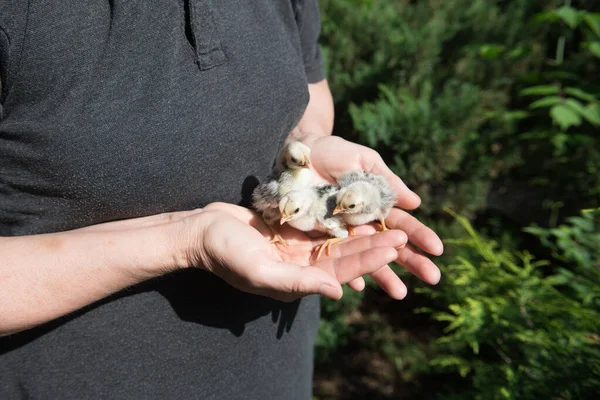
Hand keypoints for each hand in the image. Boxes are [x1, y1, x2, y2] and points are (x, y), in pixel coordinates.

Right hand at [174, 202, 406, 301]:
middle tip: (404, 234)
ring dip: (362, 234)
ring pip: (337, 242)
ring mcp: (297, 249)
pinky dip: (342, 222)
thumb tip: (337, 292)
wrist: (202, 231)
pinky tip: (360, 213)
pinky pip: (323, 228)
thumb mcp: (260, 271)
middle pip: (345, 256)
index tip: (394, 247)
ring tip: (390, 224)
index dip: (369, 259)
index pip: (341, 271)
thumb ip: (298, 282)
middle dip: (374, 246)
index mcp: (297, 280)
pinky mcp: (291, 232)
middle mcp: (302, 266)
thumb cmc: (226, 253)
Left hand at [301, 135, 443, 298]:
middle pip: (390, 246)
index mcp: (376, 205)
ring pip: (366, 258)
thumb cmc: (334, 152)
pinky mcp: (319, 238)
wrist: (297, 153)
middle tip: (434, 278)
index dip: (420, 236)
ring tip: (400, 295)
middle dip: (412, 262)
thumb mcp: (363, 161)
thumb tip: (416, 203)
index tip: (438, 249)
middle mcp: (362, 223)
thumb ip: (386, 181)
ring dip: (384, 276)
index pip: (403, 224)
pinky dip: (346, 272)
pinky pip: (334, 259)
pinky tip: (358, 286)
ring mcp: (341, 233)